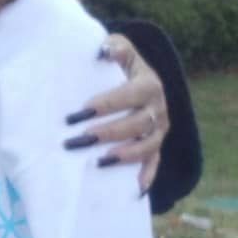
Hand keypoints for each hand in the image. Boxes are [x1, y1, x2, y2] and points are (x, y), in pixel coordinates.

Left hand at [64, 32, 166, 194]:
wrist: (140, 77)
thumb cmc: (122, 63)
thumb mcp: (121, 48)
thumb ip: (114, 47)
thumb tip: (102, 51)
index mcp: (149, 84)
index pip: (127, 96)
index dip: (104, 105)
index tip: (78, 114)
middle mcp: (159, 108)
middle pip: (136, 124)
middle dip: (107, 133)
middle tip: (78, 141)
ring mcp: (160, 129)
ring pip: (147, 146)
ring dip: (124, 156)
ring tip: (99, 162)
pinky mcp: (157, 144)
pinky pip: (155, 163)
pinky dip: (147, 177)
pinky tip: (135, 190)